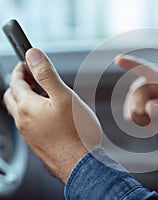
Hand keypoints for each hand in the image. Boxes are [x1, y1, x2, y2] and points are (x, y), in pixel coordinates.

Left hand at [3, 48, 101, 182]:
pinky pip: (28, 123)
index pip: (15, 82)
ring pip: (20, 111)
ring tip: (42, 95)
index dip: (20, 70)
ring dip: (25, 99)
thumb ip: (47, 75)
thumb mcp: (64, 97)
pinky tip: (49, 115)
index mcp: (28, 106)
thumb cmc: (76, 132)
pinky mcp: (37, 143)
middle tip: (31, 78)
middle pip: (13, 97)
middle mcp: (24, 121)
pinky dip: (32, 113)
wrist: (80, 164)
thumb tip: (33, 55)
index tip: (25, 63)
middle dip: (19, 84)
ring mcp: (29, 134)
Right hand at [115, 55, 157, 148]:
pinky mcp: (134, 105)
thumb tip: (149, 107)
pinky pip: (129, 113)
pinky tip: (148, 123)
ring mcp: (140, 94)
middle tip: (144, 115)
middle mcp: (150, 84)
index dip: (131, 64)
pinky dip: (138, 121)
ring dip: (142, 117)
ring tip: (157, 122)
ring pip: (131, 104)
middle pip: (137, 91)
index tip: (118, 60)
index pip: (145, 69)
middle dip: (139, 105)